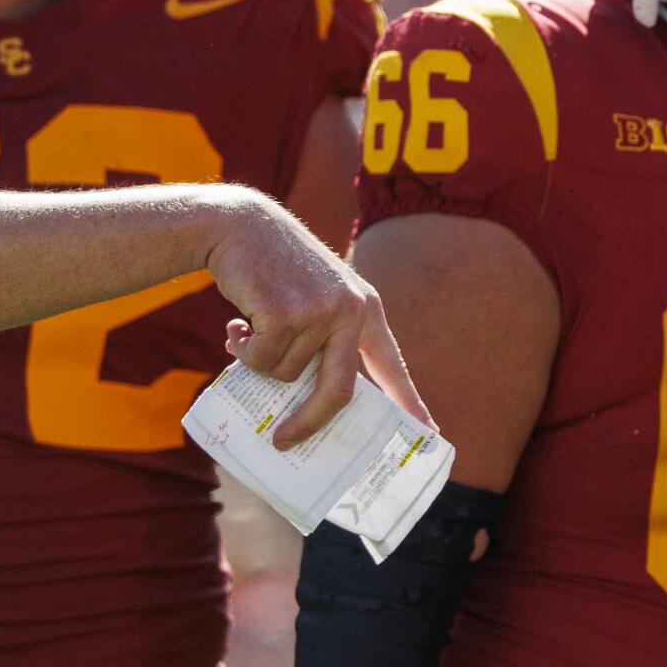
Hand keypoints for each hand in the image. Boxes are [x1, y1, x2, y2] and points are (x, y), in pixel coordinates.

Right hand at [207, 197, 431, 448]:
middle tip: (286, 440)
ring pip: (285, 375)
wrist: (240, 225)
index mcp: (364, 307)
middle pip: (338, 391)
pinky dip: (242, 351)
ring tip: (251, 330)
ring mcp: (319, 311)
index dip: (409, 401)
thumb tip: (310, 397)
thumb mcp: (315, 293)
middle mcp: (349, 310)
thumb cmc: (273, 266)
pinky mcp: (284, 314)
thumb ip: (324, 334)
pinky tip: (237, 325)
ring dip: (259, 361)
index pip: (390, 364)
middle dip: (309, 422)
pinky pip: (260, 360)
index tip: (429, 432)